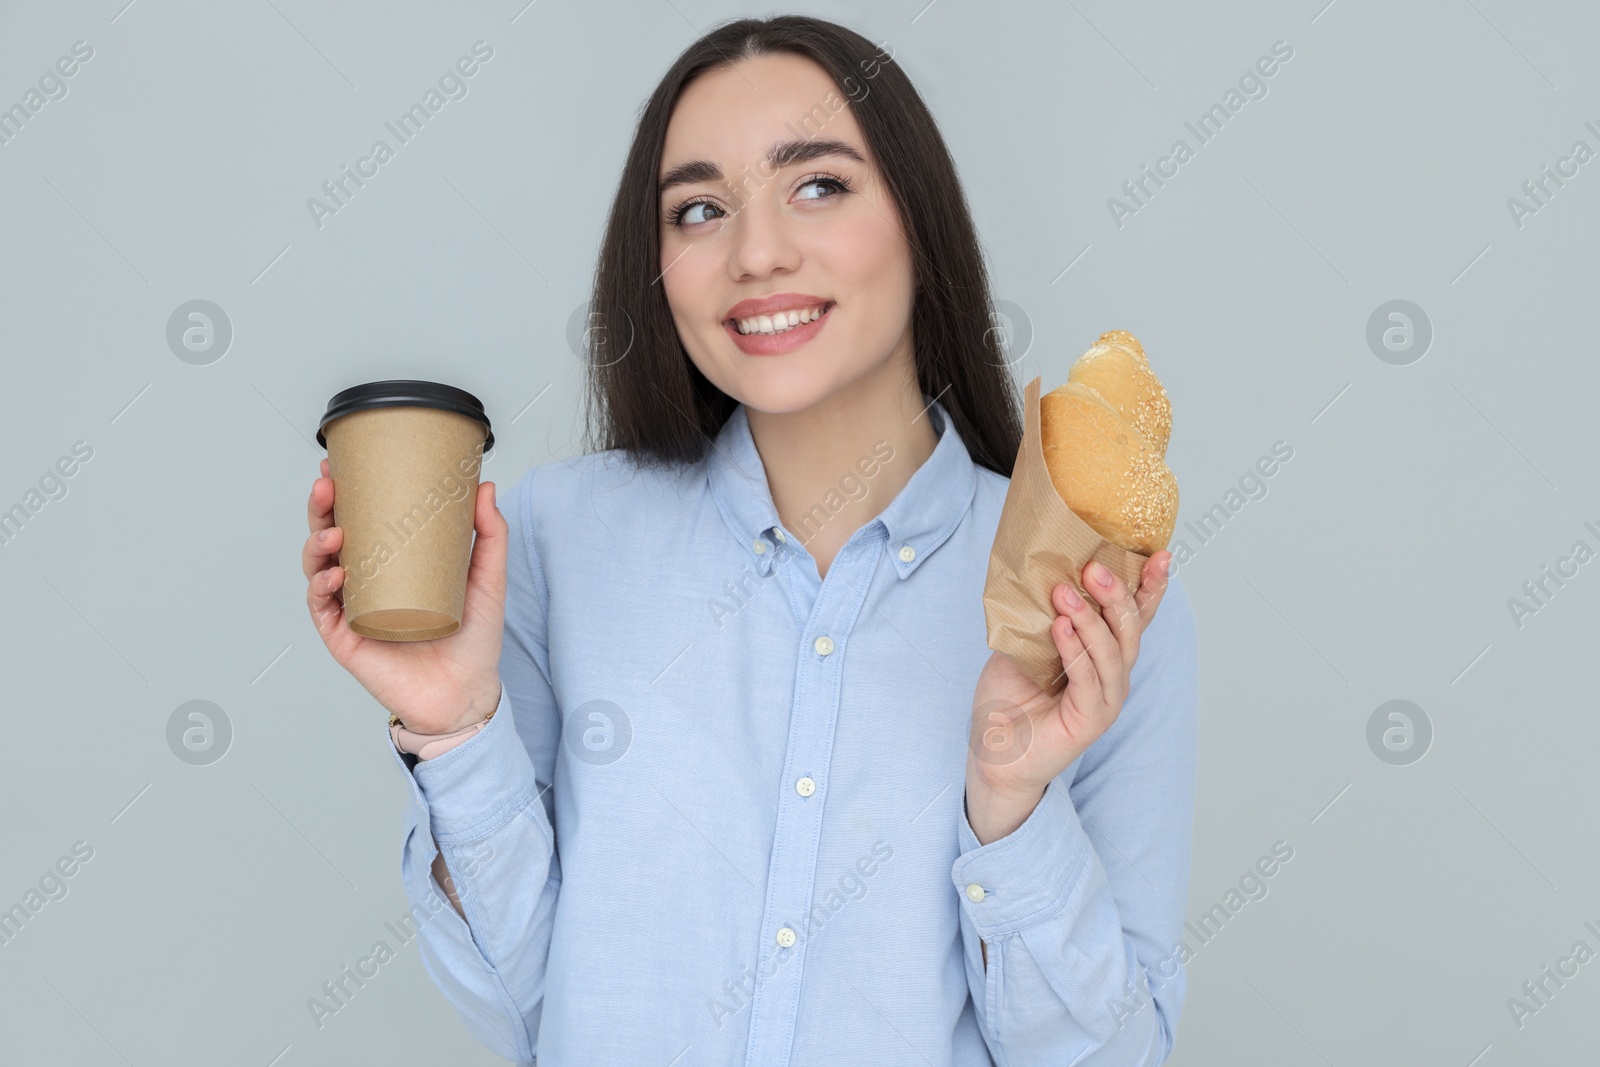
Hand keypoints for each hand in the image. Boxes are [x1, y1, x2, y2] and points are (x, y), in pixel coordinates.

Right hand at [302, 457, 505, 734]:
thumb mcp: (487, 578)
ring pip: (318, 569)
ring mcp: (352, 610)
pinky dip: (321, 589)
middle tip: (327, 486)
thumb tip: (485, 486)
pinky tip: (332, 576)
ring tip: (334, 534)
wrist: (468, 692)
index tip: (338, 464)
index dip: (343, 493)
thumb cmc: (474, 639)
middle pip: (330, 537)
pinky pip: (323, 609)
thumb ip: (488, 535)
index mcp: (392, 564)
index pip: (359, 521)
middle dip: (321, 510)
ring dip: (317, 545)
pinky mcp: (346, 639)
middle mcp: (366, 583)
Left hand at [965, 551, 1171, 842]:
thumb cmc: (1009, 698)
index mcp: (1102, 654)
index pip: (1135, 616)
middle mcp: (1113, 675)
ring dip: (1091, 619)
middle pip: (1129, 630)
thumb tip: (1045, 575)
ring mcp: (1105, 699)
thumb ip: (1041, 617)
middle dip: (1117, 595)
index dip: (1149, 587)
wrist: (993, 752)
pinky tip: (1060, 628)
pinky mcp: (1090, 721)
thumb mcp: (1024, 645)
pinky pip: (1088, 679)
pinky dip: (1075, 650)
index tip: (1159, 555)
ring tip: (1066, 592)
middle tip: (1095, 567)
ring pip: (1113, 653)